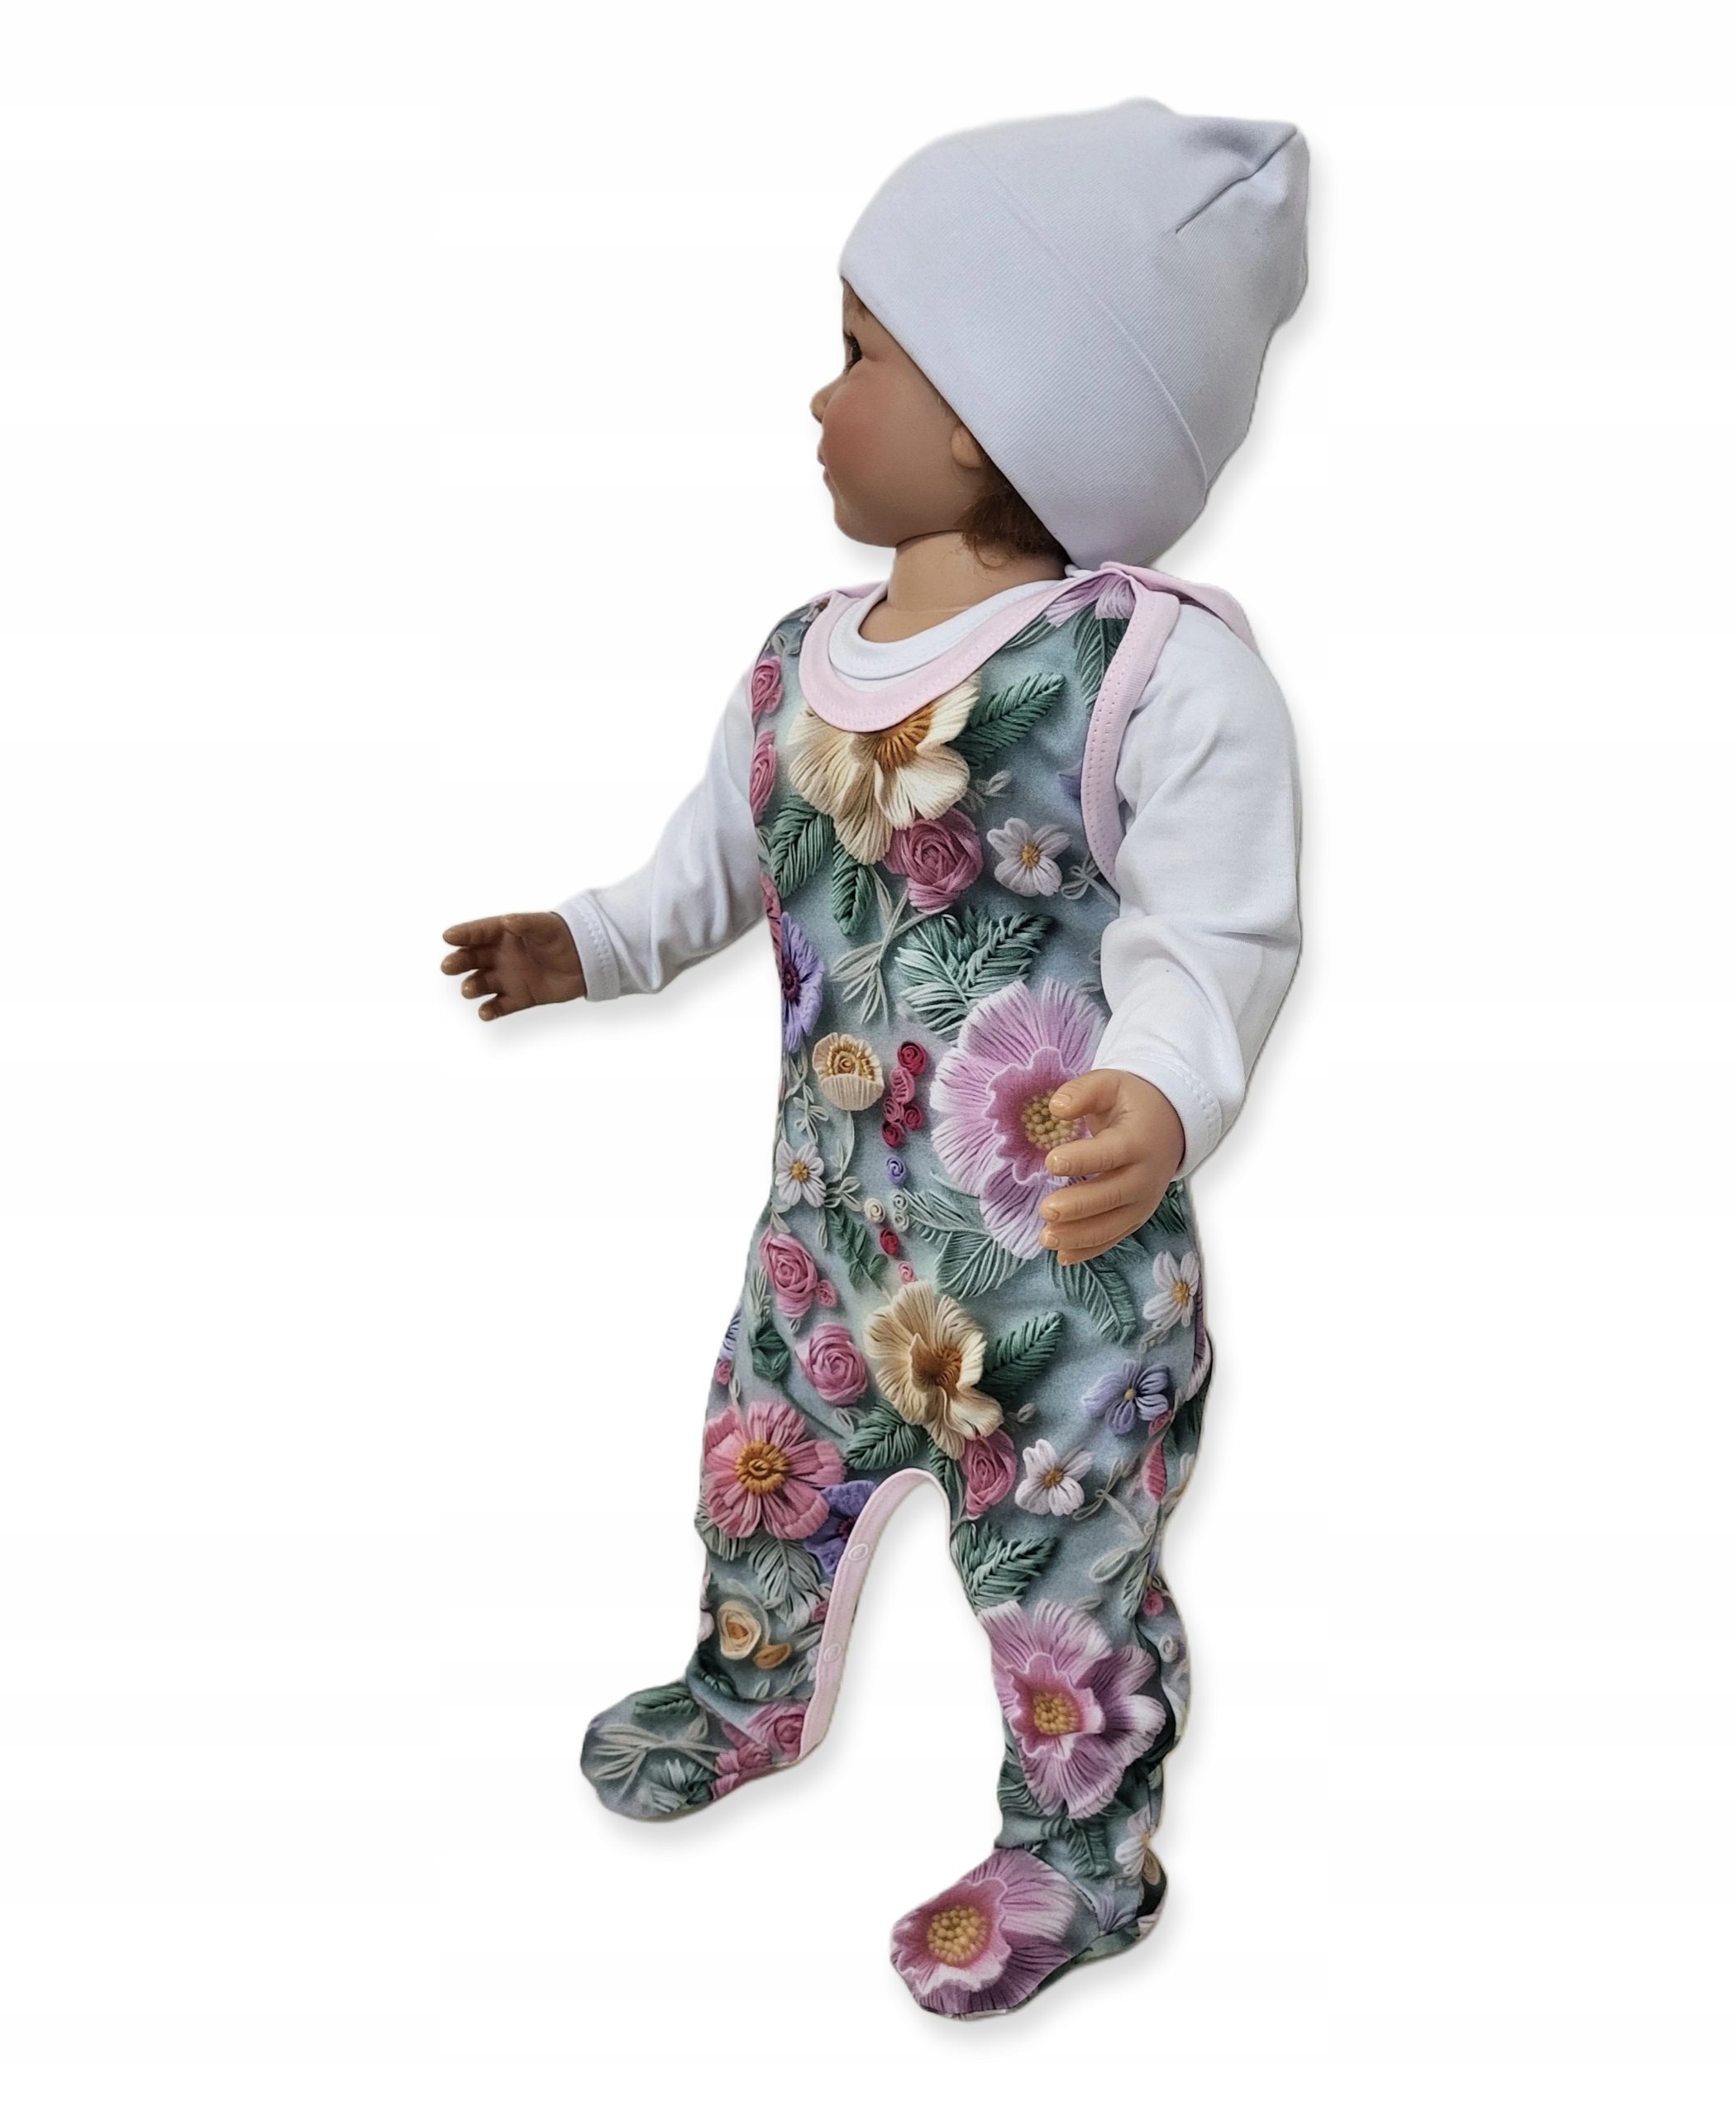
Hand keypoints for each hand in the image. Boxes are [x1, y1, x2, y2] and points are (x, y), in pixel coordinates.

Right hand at [440, 913, 585, 1020]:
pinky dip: (490, 1011)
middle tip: (449, 966)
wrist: (586, 961)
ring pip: (481, 983)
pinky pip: (499, 1006)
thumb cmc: (564, 937)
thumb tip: (508, 922)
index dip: (463, 934)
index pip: (478, 932)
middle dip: (458, 962)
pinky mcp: (519, 997)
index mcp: (503, 934)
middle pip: (471, 959)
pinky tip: (485, 1012)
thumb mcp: (545, 926)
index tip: (448, 937)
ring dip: (471, 986)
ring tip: (470, 988)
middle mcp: (500, 956)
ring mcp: (508, 977)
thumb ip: (525, 924)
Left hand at [1037, 1070, 1184, 1265]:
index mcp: (1139, 1140)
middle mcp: (1146, 1175)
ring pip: (1113, 1225)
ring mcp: (1144, 1201)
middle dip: (1079, 1206)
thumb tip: (1057, 1107)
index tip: (1051, 1162)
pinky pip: (1115, 1238)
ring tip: (1047, 1238)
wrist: (1170, 1124)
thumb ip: (1084, 1091)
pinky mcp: (1137, 1216)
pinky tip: (1063, 1257)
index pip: (1111, 1154)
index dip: (1082, 1160)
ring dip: (1080, 1237)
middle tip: (1046, 1210)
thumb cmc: (1134, 1104)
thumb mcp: (1112, 1084)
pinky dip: (1090, 1250)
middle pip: (1113, 1196)